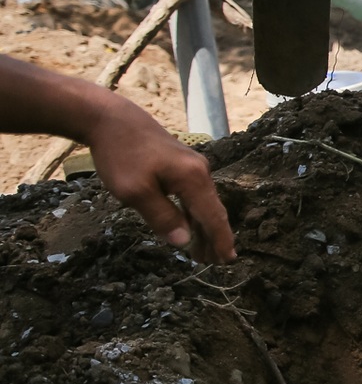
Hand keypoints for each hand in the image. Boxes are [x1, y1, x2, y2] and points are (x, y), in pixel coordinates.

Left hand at [87, 100, 235, 263]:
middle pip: (212, 211)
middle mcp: (200, 172)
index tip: (227, 261)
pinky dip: (193, 213)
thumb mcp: (135, 192)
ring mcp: (192, 167)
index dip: (220, 240)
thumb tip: (184, 242)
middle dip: (214, 238)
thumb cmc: (122, 155)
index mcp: (193, 179)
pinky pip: (194, 195)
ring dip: (202, 228)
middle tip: (213, 263)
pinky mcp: (181, 164)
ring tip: (201, 252)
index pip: (213, 216)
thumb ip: (161, 217)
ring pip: (203, 204)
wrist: (112, 119)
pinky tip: (188, 224)